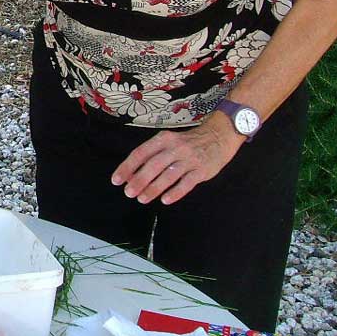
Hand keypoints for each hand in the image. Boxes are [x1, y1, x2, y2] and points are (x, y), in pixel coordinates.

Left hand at [111, 113, 243, 204]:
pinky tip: (165, 200)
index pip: (141, 153)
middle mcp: (175, 148)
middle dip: (139, 180)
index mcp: (164, 139)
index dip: (128, 167)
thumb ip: (152, 155)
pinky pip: (186, 184)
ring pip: (168, 176)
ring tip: (142, 199)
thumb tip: (132, 174)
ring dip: (153, 188)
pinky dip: (175, 192)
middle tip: (128, 193)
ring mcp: (190, 159)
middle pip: (153, 165)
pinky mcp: (202, 171)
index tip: (117, 180)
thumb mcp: (169, 141)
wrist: (219, 135)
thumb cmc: (188, 142)